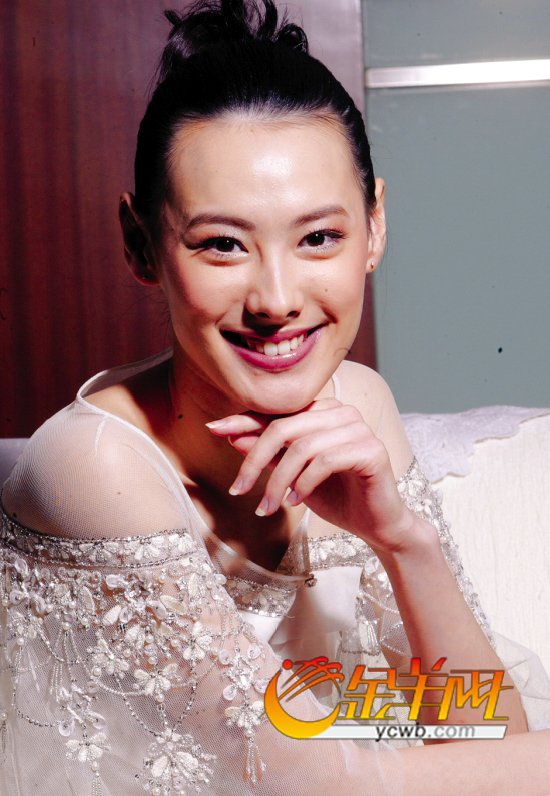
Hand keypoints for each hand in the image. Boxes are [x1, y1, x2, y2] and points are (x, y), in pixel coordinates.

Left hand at [206, 399, 415, 553]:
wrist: (377, 524)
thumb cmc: (336, 496)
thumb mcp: (292, 475)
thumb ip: (269, 455)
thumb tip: (232, 436)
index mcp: (323, 412)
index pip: (276, 413)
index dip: (243, 420)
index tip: (212, 429)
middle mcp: (342, 412)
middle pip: (284, 427)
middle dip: (255, 460)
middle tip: (238, 490)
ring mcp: (360, 428)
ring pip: (302, 447)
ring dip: (278, 482)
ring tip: (269, 507)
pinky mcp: (372, 450)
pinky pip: (325, 461)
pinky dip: (303, 484)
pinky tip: (295, 502)